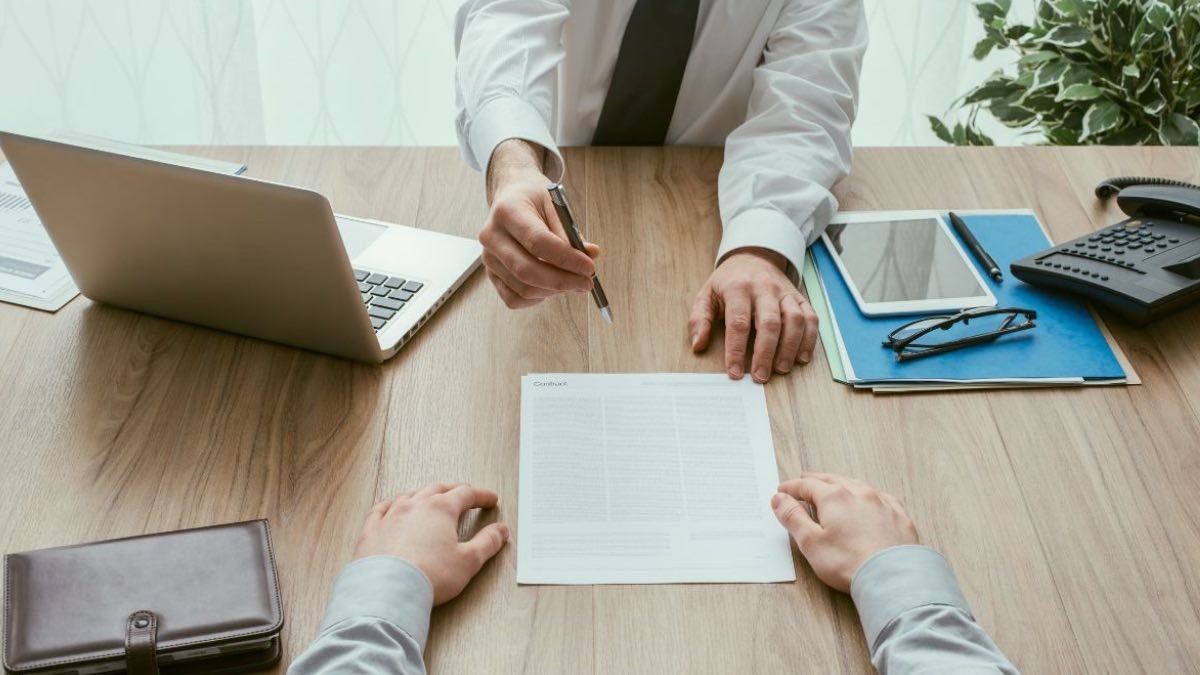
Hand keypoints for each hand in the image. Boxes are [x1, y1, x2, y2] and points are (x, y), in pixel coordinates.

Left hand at [353, 483, 509, 604]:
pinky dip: (391, 504)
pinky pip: (381, 509)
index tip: (490, 499)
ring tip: (431, 497)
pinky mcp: (371, 530)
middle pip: (438, 489)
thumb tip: (501, 531)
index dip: (481, 496)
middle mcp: (415, 505)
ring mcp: (391, 515)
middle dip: (454, 490)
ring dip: (424, 494)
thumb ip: (487, 543)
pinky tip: (392, 506)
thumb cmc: (429, 576)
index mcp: (441, 509)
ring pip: (410, 495)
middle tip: (464, 494)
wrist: (388, 591)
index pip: (466, 493)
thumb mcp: (468, 561)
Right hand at [480, 139, 599, 308]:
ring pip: (523, 289)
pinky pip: (514, 298)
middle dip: (562, 281)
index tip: (589, 267)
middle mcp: (492, 236)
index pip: (537, 242)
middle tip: (587, 282)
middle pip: (527, 270)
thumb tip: (591, 255)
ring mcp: (488, 258)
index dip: (566, 259)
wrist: (511, 198)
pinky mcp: (491, 274)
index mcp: (507, 211)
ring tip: (573, 281)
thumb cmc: (535, 200)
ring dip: (554, 290)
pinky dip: (537, 298)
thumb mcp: (555, 205)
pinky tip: (551, 287)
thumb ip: (571, 232)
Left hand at [689, 248, 817, 381]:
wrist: (753, 256)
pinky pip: (811, 318)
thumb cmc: (728, 282)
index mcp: (738, 288)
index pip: (738, 322)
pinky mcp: (799, 297)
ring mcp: (785, 293)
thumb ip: (699, 319)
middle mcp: (764, 288)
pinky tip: (801, 358)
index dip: (736, 350)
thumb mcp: (706, 294)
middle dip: (765, 353)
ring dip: (790, 348)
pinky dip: (809, 339)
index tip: (734, 372)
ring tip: (781, 369)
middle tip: (760, 376)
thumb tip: (697, 345)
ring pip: (794, 320)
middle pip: (769, 323)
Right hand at [771, 472, 917, 592]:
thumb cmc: (850, 563)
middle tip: (804, 480)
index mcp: (834, 498)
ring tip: (833, 485)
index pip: (807, 486)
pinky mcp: (899, 515)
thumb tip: (779, 499)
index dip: (792, 487)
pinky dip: (868, 494)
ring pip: (857, 485)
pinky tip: (869, 498)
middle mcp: (859, 493)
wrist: (892, 578)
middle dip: (815, 480)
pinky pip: (881, 496)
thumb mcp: (811, 542)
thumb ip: (793, 517)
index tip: (783, 490)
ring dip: (841, 483)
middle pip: (832, 480)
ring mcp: (882, 502)